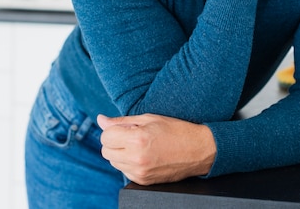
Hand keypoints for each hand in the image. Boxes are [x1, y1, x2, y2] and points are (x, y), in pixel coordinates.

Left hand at [97, 113, 215, 184]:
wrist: (198, 150)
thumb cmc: (175, 130)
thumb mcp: (149, 118)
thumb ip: (121, 121)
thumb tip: (100, 120)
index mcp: (137, 138)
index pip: (105, 136)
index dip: (112, 130)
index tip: (124, 128)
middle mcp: (136, 158)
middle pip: (105, 151)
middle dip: (114, 142)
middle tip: (130, 136)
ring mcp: (140, 172)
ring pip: (113, 162)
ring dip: (120, 153)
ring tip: (138, 145)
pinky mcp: (143, 181)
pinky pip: (124, 171)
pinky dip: (128, 163)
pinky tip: (143, 155)